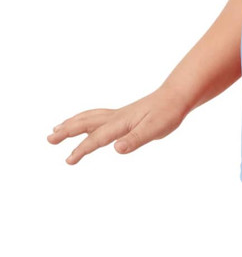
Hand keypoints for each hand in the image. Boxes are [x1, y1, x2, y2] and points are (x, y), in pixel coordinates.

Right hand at [46, 86, 189, 164]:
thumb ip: (135, 139)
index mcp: (121, 122)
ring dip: (72, 123)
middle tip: (49, 139)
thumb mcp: (155, 129)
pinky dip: (85, 119)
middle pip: (86, 123)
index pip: (97, 138)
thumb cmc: (168, 113)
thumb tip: (116, 149)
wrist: (177, 96)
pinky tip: (84, 125)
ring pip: (90, 117)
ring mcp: (119, 114)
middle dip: (67, 131)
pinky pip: (98, 116)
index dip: (82, 149)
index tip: (67, 161)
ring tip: (57, 129)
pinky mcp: (124, 115)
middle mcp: (116, 117)